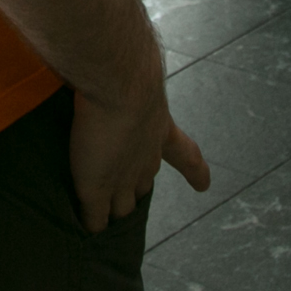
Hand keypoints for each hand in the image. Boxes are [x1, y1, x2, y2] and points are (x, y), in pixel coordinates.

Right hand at [67, 63, 209, 232]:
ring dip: (114, 212)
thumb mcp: (135, 76)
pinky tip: (86, 230)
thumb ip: (128, 79)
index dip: (194, 172)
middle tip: (129, 201)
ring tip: (106, 221)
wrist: (119, 81)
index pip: (185, 155)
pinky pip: (96, 218)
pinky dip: (91, 224)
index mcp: (160, 129)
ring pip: (122, 205)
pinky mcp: (97, 188)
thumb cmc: (126, 70)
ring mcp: (121, 176)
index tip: (204, 185)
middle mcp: (146, 155)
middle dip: (137, 192)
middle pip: (144, 184)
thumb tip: (117, 60)